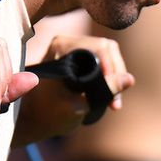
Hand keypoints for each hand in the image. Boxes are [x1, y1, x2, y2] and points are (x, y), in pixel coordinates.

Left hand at [17, 35, 135, 139]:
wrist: (30, 119)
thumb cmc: (47, 114)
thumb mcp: (78, 105)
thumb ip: (104, 91)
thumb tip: (130, 79)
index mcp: (61, 47)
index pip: (100, 48)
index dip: (113, 69)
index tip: (114, 94)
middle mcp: (66, 41)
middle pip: (107, 49)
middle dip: (116, 75)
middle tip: (115, 103)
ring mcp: (72, 47)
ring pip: (108, 55)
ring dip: (114, 78)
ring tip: (113, 103)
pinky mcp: (77, 56)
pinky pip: (103, 60)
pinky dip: (108, 77)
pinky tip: (108, 96)